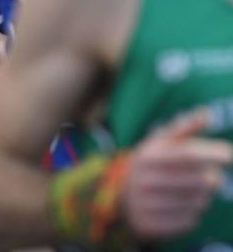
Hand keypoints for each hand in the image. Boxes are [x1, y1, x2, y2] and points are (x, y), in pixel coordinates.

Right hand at [123, 108, 232, 238]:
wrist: (118, 198)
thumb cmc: (149, 166)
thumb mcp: (158, 144)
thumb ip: (183, 128)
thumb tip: (207, 112)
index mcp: (146, 157)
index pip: (188, 154)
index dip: (213, 153)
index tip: (230, 154)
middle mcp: (144, 181)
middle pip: (201, 181)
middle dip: (212, 178)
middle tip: (209, 176)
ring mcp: (146, 205)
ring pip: (199, 202)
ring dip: (202, 197)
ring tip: (189, 191)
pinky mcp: (151, 226)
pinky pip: (190, 221)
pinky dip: (192, 214)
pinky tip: (180, 206)